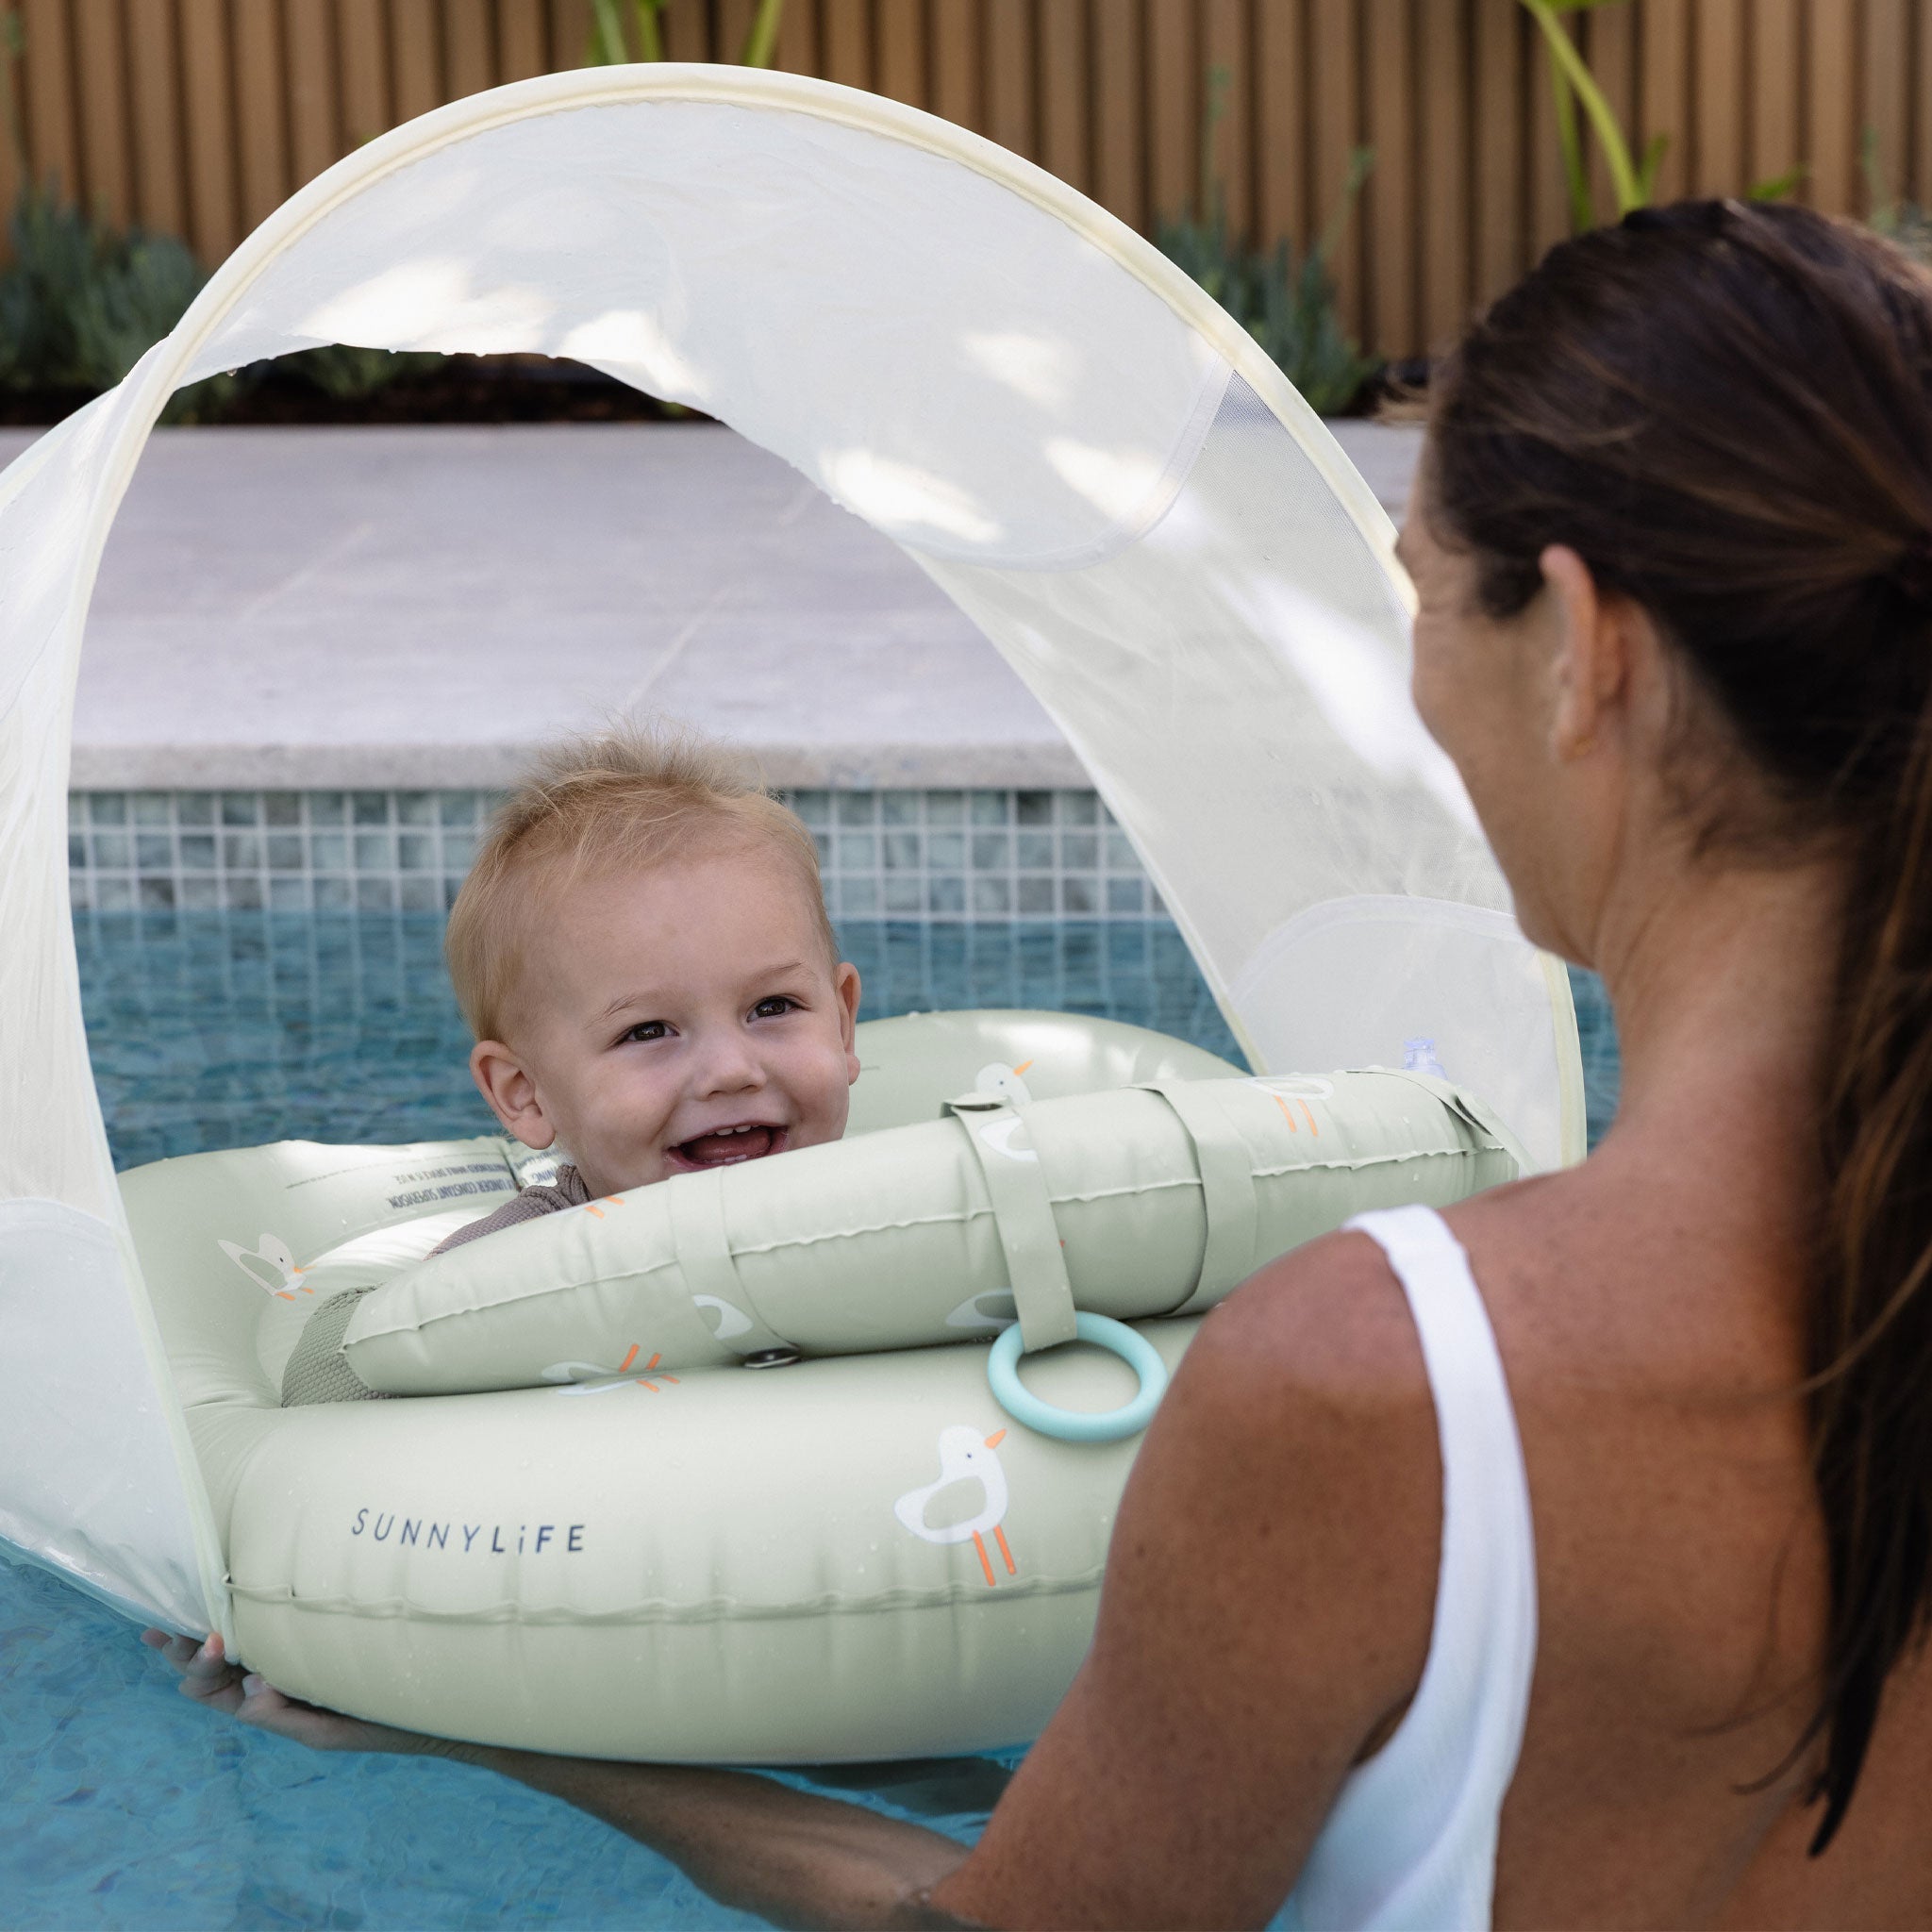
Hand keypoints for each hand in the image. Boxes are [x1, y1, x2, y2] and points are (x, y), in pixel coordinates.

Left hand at [139, 1629, 448, 1757]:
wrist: (427, 1698)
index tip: (213, 1640)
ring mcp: (286, 1648)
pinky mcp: (309, 1626)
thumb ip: (284, 1717)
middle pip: (210, 1663)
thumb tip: (250, 1686)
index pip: (213, 1689)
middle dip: (185, 1647)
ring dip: (202, 1629)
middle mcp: (268, 1673)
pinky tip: (229, 1584)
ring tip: (181, 1609)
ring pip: (230, 1640)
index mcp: (267, 1701)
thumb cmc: (378, 1719)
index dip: (201, 1666)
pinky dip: (241, 1606)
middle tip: (170, 1628)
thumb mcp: (326, 1730)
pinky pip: (265, 1618)